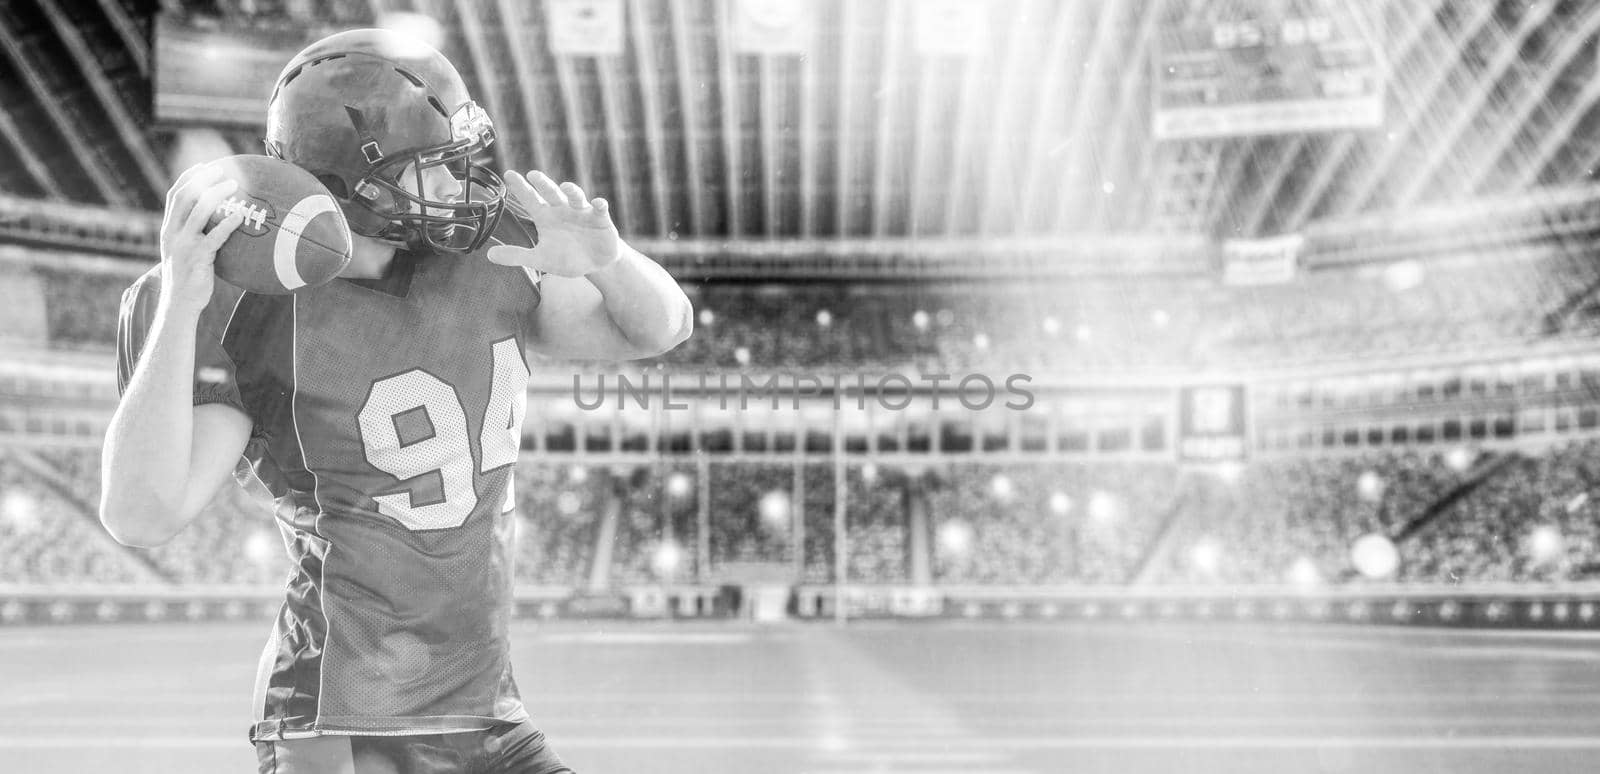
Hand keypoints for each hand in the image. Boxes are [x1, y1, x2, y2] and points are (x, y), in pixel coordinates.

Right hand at [158, 163, 245, 315]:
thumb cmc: (189, 278)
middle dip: (202, 179)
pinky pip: (215, 237)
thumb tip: (220, 221)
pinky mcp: (197, 258)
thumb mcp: (186, 252)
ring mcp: (184, 245)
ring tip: (234, 184)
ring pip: (198, 211)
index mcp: (168, 229)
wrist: (180, 304)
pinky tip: (241, 216)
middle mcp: (172, 233)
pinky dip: (228, 224)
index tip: (203, 166)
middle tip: (221, 169)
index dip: (187, 178)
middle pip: (185, 197)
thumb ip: (195, 235)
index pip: (174, 196)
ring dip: (216, 194)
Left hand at [487, 170, 621, 276]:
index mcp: (546, 217)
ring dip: (572, 191)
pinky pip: (600, 209)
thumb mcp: (541, 259)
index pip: (530, 199)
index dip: (520, 188)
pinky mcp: (601, 219)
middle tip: (533, 175)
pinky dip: (599, 205)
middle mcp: (562, 210)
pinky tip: (597, 203)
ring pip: (576, 197)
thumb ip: (517, 255)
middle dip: (543, 184)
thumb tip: (488, 255)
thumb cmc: (566, 257)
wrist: (595, 263)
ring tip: (566, 187)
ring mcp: (582, 213)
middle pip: (551, 193)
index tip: (508, 174)